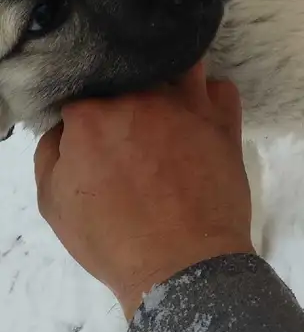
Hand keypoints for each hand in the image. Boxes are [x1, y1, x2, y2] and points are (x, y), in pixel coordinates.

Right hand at [34, 62, 253, 320]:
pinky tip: (202, 115)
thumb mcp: (54, 203)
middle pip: (131, 74)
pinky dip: (212, 97)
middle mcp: (141, 97)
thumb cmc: (114, 240)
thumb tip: (67, 126)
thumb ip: (52, 151)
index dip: (86, 110)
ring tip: (168, 104)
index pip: (84, 91)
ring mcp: (187, 104)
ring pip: (179, 66)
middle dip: (126, 90)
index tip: (92, 130)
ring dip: (170, 79)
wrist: (181, 265)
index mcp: (94, 113)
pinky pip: (222, 88)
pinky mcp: (224, 120)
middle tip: (129, 124)